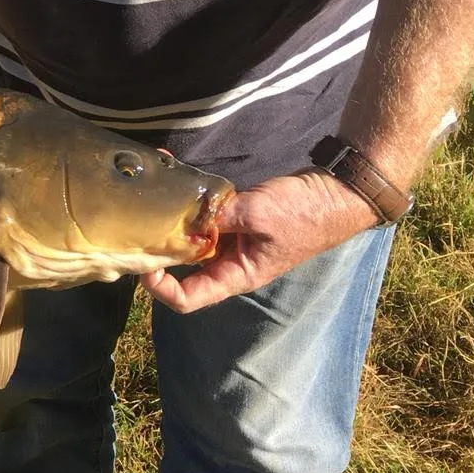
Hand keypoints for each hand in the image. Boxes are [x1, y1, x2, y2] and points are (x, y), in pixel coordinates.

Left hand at [141, 170, 381, 313]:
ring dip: (170, 219)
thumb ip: (220, 217)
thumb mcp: (259, 214)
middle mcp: (229, 263)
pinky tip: (174, 173)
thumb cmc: (305, 212)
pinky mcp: (235, 221)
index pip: (188, 299)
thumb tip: (186, 216)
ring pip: (190, 239)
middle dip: (157, 249)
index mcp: (236, 275)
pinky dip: (189, 201)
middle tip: (135, 225)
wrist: (338, 192)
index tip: (143, 265)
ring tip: (150, 192)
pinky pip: (204, 217)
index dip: (160, 288)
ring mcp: (232, 242)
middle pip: (181, 269)